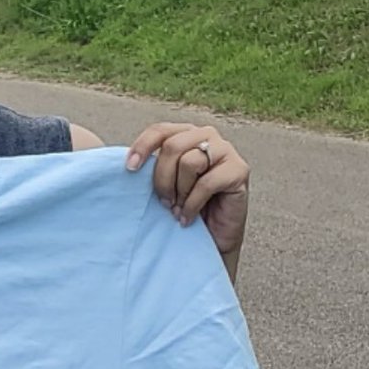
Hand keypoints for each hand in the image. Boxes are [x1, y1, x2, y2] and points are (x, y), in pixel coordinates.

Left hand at [125, 124, 248, 256]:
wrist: (211, 237)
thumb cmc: (184, 207)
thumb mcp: (164, 183)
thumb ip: (153, 166)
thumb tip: (129, 162)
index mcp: (186, 134)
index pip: (160, 130)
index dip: (143, 146)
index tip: (130, 169)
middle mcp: (207, 136)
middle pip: (172, 145)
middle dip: (162, 178)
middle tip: (164, 202)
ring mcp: (226, 150)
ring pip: (189, 162)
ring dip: (179, 192)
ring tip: (178, 209)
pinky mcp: (239, 170)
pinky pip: (206, 183)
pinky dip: (192, 204)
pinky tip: (188, 217)